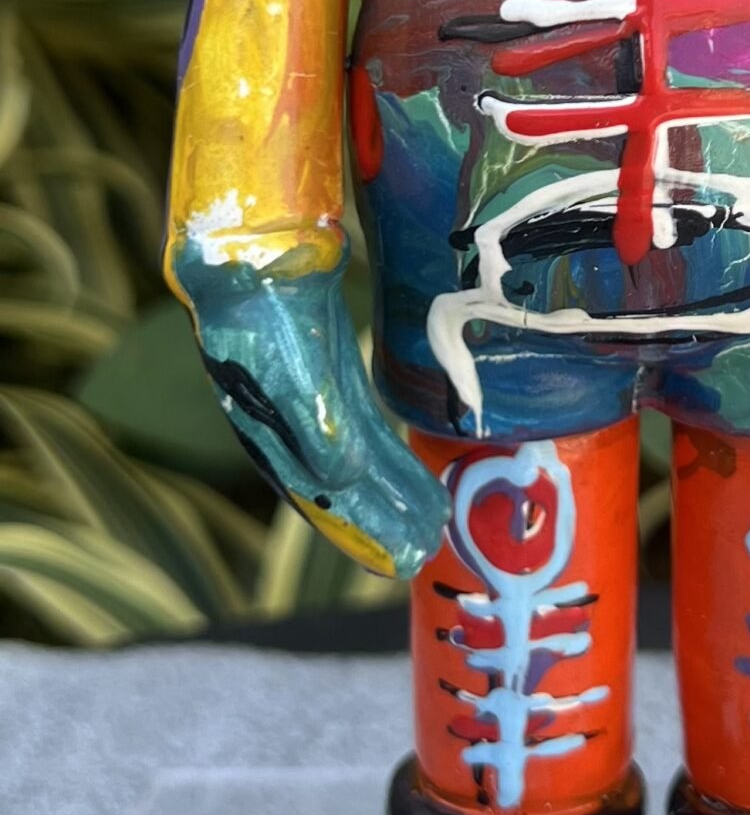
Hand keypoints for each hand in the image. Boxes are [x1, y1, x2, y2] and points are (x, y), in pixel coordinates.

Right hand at [173, 241, 448, 578]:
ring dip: (390, 490)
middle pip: (342, 487)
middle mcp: (289, 428)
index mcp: (274, 436)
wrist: (251, 253)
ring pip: (355, 459)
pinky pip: (361, 424)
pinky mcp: (328, 371)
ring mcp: (309, 400)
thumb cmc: (262, 313)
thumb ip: (317, 423)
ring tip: (433, 518)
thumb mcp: (290, 367)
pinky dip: (383, 453)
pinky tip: (410, 470)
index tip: (399, 561)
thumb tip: (341, 478)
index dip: (359, 531)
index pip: (322, 499)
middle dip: (381, 519)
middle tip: (427, 548)